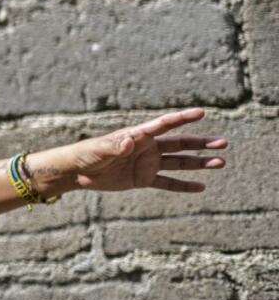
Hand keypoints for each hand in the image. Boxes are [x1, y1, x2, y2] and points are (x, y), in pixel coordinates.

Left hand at [28, 108, 227, 195]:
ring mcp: (147, 163)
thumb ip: (115, 147)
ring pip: (179, 163)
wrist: (77, 171)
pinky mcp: (142, 179)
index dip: (183, 118)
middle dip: (200, 143)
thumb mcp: (99, 150)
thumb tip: (129, 142)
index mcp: (138, 135)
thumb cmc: (87, 154)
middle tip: (223, 143)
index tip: (201, 112)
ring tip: (221, 163)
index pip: (164, 125)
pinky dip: (183, 186)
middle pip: (179, 144)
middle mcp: (147, 148)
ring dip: (199, 163)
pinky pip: (167, 183)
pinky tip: (201, 187)